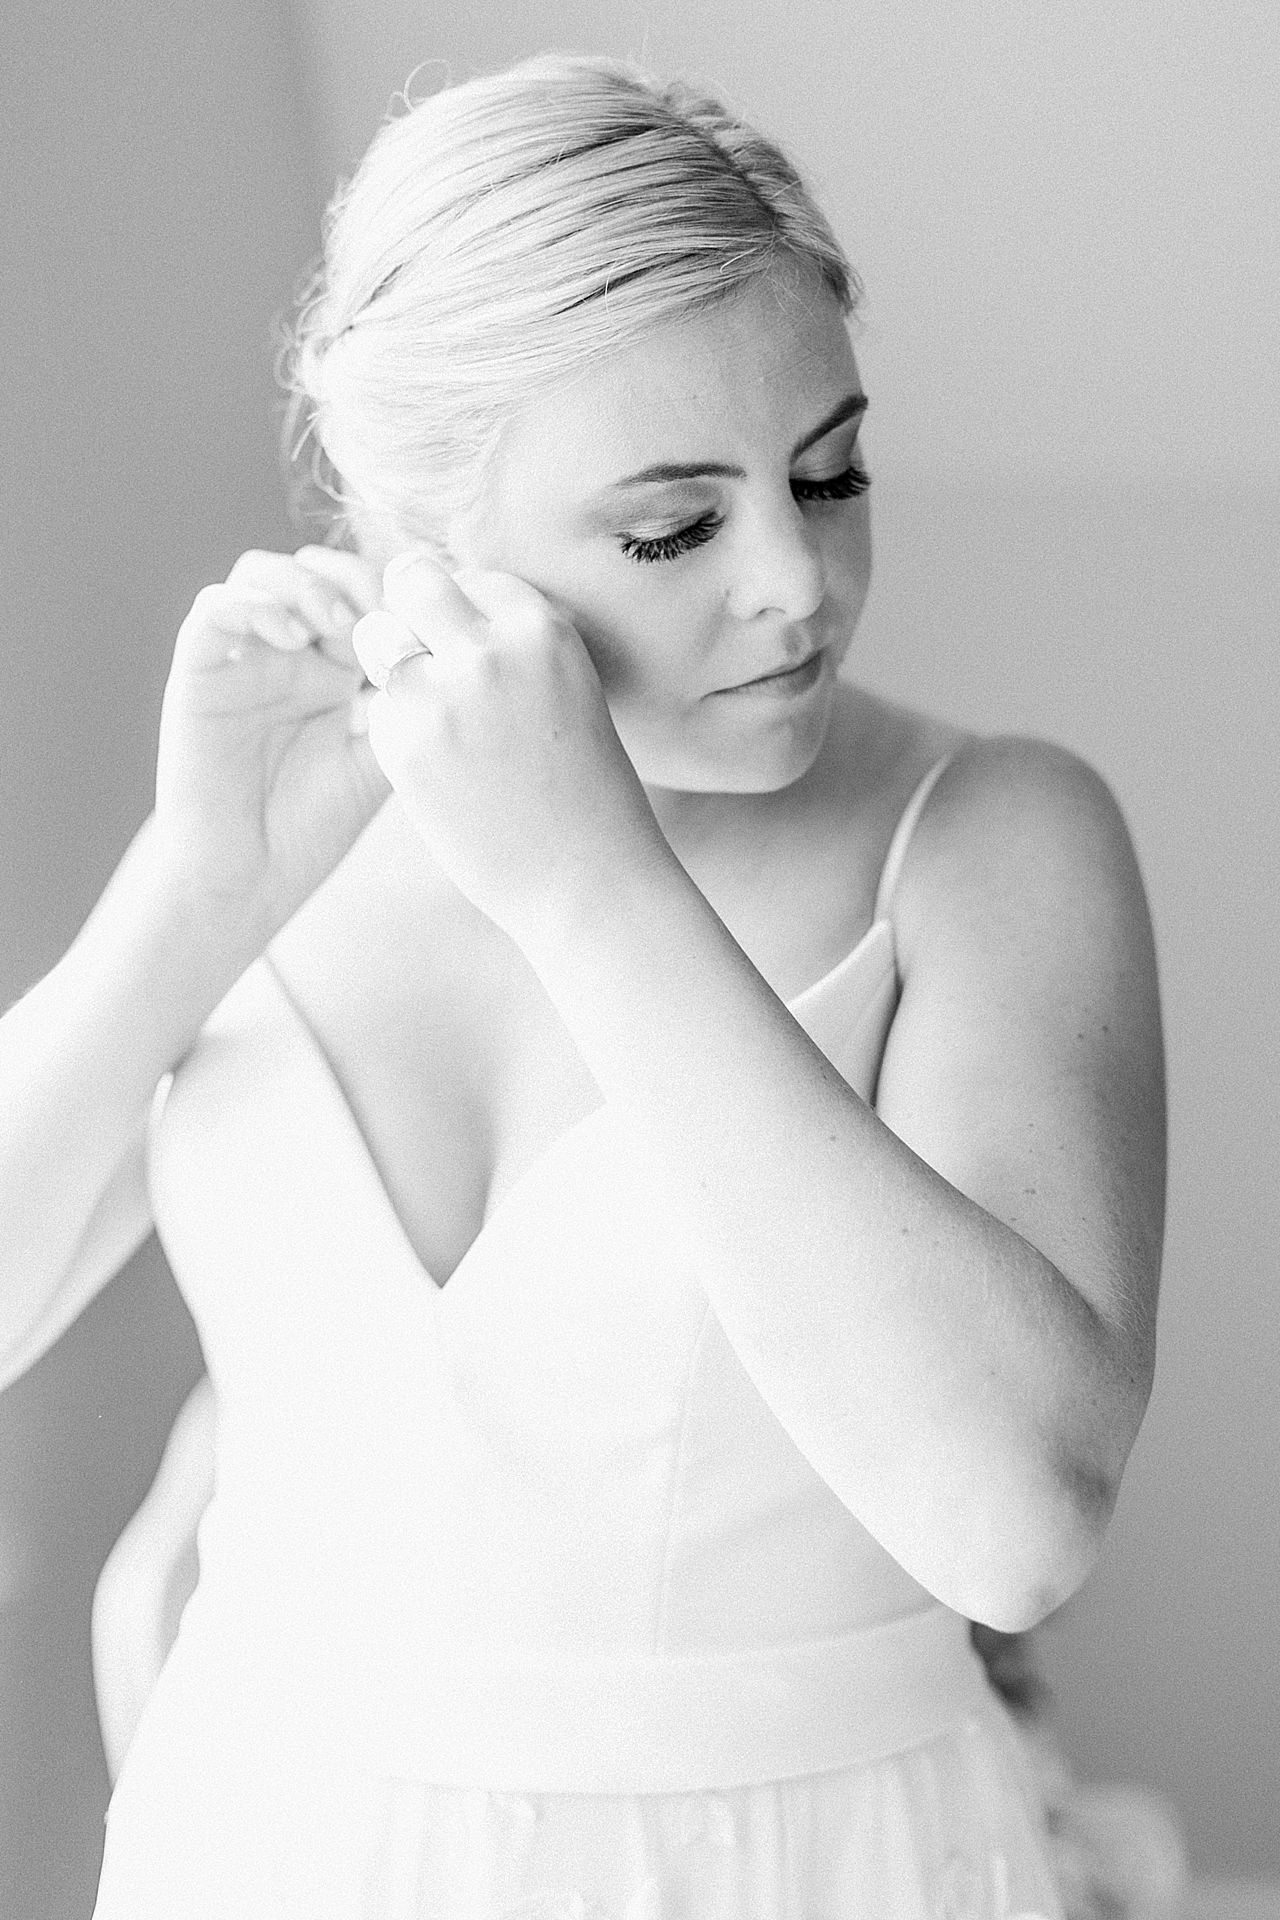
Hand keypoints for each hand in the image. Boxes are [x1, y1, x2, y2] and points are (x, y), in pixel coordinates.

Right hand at [153, 546, 389, 934]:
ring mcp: (241, 657)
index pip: (363, 592)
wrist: (249, 875)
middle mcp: (286, 652)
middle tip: (384, 616)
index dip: (393, 592)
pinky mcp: (198, 671)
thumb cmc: (315, 825)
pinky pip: (213, 606)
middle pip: (317, 567)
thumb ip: (409, 703)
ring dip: (307, 584)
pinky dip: (253, 604)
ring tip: (340, 625)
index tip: (421, 623)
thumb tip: (451, 650)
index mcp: (334, 667)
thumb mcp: (384, 759)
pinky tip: (291, 637)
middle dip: (356, 578)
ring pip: (263, 571)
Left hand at [352, 553, 669, 946]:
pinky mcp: (406, 748)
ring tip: (440, 721)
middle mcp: (490, 651)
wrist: (588, 882)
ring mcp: (442, 698)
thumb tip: (432, 599)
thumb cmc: (584, 790)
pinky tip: (443, 772)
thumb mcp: (568, 688)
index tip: (485, 663)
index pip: (469, 576)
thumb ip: (509, 644)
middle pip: (409, 579)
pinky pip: (377, 710)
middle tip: (427, 662)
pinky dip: (398, 735)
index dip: (466, 616)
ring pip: (377, 638)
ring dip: (393, 670)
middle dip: (409, 613)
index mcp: (542, 628)